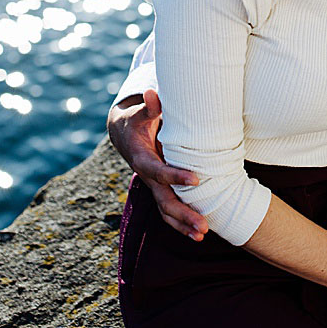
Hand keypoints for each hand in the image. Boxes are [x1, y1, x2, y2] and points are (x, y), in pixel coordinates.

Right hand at [106, 89, 208, 239]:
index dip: (175, 176)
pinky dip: (181, 223)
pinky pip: (168, 210)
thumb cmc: (136, 121)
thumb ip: (149, 107)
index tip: (196, 180)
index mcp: (141, 159)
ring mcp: (152, 186)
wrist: (123, 134)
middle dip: (183, 213)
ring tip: (202, 234)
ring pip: (166, 210)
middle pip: (164, 199)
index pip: (159, 171)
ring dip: (183, 224)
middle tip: (203, 224)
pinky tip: (198, 234)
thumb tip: (152, 93)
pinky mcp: (159, 190)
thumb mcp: (139, 113)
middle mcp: (147, 177)